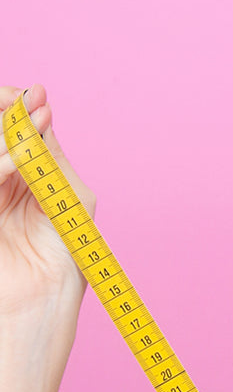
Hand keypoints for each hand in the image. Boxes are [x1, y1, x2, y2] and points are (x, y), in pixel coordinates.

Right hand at [0, 84, 95, 322]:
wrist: (45, 298)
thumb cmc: (64, 253)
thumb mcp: (68, 195)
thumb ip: (51, 154)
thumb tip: (40, 105)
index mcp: (25, 172)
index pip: (14, 128)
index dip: (17, 107)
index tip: (32, 93)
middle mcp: (3, 178)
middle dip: (10, 114)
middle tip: (27, 99)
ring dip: (7, 138)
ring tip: (27, 134)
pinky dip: (2, 165)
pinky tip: (18, 159)